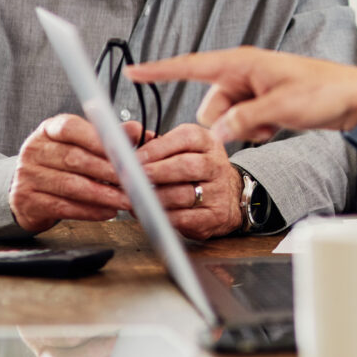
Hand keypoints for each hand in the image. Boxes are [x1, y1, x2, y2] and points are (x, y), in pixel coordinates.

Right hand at [9, 114, 137, 233]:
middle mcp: (34, 150)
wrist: (26, 191)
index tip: (122, 150)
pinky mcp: (29, 201)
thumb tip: (135, 130)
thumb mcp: (80, 144)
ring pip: (71, 185)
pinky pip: (64, 207)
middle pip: (74, 158)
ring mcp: (28, 176)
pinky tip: (108, 211)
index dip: (97, 139)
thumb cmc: (60, 164)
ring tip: (126, 199)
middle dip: (108, 170)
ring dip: (104, 194)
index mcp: (48, 130)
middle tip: (133, 179)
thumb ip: (107, 137)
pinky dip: (90, 210)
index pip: (70, 127)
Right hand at [126, 47, 356, 141]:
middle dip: (225, 123)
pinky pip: (241, 124)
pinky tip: (278, 124)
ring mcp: (251, 89)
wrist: (352, 99)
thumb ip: (243, 120)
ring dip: (243, 129)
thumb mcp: (280, 108)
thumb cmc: (321, 92)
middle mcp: (241, 74)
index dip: (159, 70)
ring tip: (274, 123)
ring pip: (224, 119)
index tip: (132, 71)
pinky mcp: (260, 103)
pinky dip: (255, 129)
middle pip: (208, 106)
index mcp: (241, 63)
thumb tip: (216, 132)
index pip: (191, 66)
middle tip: (260, 124)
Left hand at [135, 124, 243, 239]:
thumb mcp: (186, 149)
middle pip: (186, 166)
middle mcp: (216, 165)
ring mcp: (218, 192)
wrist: (230, 197)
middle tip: (132, 177)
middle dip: (155, 171)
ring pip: (183, 194)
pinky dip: (161, 216)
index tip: (134, 157)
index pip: (185, 138)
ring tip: (134, 196)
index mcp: (208, 143)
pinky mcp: (214, 216)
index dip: (157, 148)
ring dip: (154, 197)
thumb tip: (126, 148)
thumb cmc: (198, 171)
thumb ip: (159, 145)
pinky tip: (148, 212)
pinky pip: (184, 218)